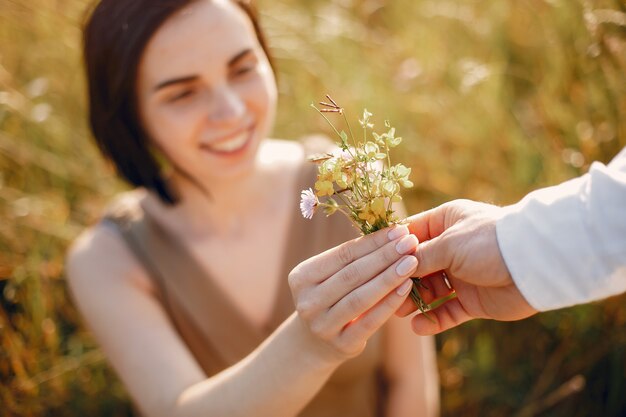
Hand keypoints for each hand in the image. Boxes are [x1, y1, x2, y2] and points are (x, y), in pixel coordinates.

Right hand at [289, 225, 418, 363]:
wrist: (314, 343)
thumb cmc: (331, 298)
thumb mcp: (331, 278)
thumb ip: (353, 259)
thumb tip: (393, 234)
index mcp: (301, 276)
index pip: (343, 254)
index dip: (373, 242)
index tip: (399, 230)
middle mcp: (308, 301)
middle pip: (352, 274)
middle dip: (385, 256)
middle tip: (411, 241)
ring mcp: (322, 325)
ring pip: (360, 297)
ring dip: (389, 277)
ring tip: (412, 262)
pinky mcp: (341, 345)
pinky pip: (370, 322)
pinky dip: (389, 303)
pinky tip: (406, 288)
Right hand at [396, 199, 537, 334]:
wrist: (533, 266)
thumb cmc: (488, 243)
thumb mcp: (448, 245)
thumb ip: (419, 257)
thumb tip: (396, 266)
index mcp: (445, 222)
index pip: (410, 234)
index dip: (392, 249)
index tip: (372, 263)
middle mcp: (451, 247)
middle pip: (417, 266)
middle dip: (401, 281)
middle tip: (385, 294)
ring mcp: (462, 275)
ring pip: (430, 291)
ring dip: (414, 301)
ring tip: (399, 313)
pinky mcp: (473, 300)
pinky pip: (448, 311)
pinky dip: (433, 320)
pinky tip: (419, 327)